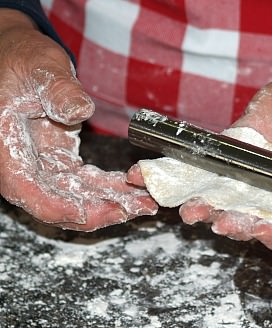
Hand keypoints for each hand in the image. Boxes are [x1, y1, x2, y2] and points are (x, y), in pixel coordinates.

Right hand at [0, 10, 156, 230]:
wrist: (22, 61)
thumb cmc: (22, 61)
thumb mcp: (39, 67)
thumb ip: (57, 90)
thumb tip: (78, 110)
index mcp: (7, 150)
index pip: (33, 194)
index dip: (68, 209)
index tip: (106, 211)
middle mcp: (22, 166)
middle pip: (60, 204)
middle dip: (103, 211)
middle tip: (141, 207)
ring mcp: (42, 167)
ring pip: (77, 198)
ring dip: (112, 203)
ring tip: (146, 201)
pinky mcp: (59, 163)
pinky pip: (85, 183)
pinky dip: (110, 188)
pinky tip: (134, 187)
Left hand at [175, 61, 271, 249]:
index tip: (260, 231)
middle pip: (255, 221)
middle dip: (234, 223)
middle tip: (214, 219)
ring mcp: (255, 181)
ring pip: (227, 202)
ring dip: (205, 207)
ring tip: (185, 206)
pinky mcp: (234, 159)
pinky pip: (209, 173)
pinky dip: (188, 177)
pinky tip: (166, 177)